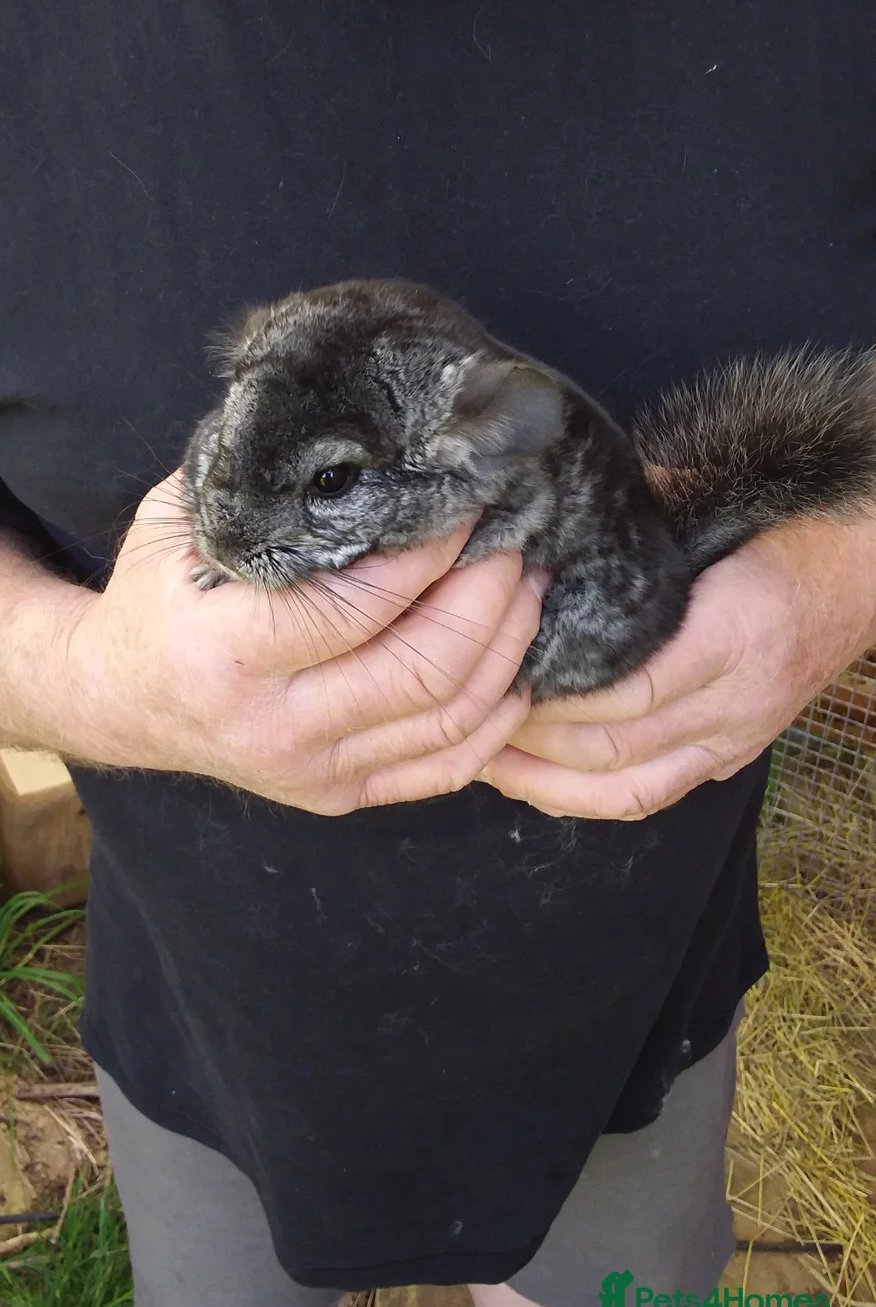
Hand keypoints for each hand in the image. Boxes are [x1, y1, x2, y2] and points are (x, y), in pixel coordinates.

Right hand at [68, 470, 542, 813]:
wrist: (118, 698)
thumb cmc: (156, 595)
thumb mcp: (180, 522)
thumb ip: (261, 485)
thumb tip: (367, 437)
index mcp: (226, 651)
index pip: (359, 605)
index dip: (432, 552)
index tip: (466, 502)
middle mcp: (272, 726)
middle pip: (424, 671)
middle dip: (488, 598)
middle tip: (516, 542)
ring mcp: (310, 772)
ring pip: (449, 722)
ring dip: (507, 649)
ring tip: (530, 589)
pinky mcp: (338, 796)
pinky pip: (446, 768)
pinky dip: (496, 718)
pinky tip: (516, 666)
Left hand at [478, 514, 875, 820]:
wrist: (864, 574)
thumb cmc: (785, 532)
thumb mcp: (718, 508)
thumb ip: (642, 520)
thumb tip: (558, 514)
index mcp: (734, 635)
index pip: (632, 691)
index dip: (558, 696)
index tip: (501, 674)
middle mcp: (737, 700)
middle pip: (617, 746)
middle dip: (534, 739)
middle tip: (471, 714)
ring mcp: (735, 738)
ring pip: (628, 790)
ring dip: (547, 781)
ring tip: (484, 757)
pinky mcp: (728, 759)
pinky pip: (649, 797)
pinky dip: (584, 798)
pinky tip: (531, 780)